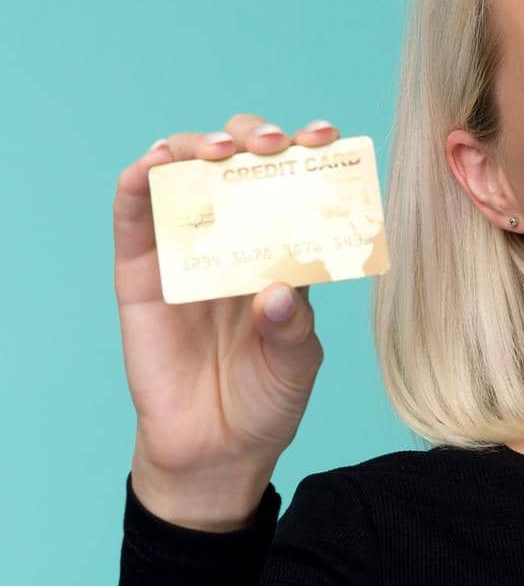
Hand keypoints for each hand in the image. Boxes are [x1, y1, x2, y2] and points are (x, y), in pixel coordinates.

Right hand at [115, 114, 343, 501]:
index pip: (292, 190)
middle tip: (278, 144)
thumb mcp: (295, 364)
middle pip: (237, 166)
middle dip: (258, 141)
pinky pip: (134, 211)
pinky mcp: (139, 270)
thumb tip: (279, 289)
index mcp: (280, 254)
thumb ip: (292, 327)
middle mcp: (233, 240)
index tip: (327, 137)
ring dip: (200, 146)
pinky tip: (160, 164)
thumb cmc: (265, 400)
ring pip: (184, 173)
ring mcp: (183, 249)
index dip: (307, 156)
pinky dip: (142, 178)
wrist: (216, 448)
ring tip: (226, 151)